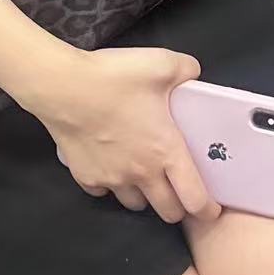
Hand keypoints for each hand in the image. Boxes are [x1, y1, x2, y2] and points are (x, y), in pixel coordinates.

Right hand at [24, 45, 220, 224]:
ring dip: (143, 195)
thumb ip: (186, 70)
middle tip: (176, 188)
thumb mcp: (160, 62)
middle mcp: (142, 174)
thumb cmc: (114, 77)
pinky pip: (103, 191)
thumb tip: (194, 76)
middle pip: (168, 212)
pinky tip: (108, 164)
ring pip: (136, 205)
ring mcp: (112, 179)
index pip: (195, 199)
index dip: (207, 209)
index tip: (211, 208)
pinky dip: (109, 184)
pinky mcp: (86, 177)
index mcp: (166, 152)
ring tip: (141, 175)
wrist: (62, 86)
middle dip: (176, 205)